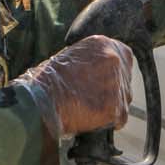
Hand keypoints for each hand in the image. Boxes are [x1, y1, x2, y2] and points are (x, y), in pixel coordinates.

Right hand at [16, 36, 133, 136]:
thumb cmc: (47, 81)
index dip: (117, 70)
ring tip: (90, 108)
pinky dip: (110, 121)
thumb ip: (91, 60)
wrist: (39, 102)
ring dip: (112, 105)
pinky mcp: (116, 107)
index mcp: (102, 44)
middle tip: (96, 97)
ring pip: (124, 98)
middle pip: (125, 78)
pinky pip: (121, 117)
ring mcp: (117, 83)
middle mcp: (113, 60)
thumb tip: (100, 69)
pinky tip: (93, 119)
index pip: (124, 56)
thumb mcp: (70, 57)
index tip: (107, 80)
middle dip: (115, 89)